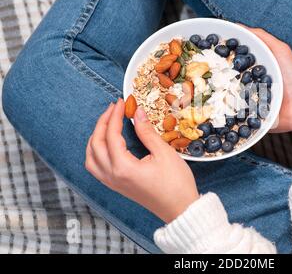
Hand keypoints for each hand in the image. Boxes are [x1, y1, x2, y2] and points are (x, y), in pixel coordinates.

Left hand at [85, 99, 199, 222]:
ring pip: (91, 157)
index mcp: (123, 167)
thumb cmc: (176, 184)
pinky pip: (96, 168)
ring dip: (95, 138)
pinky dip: (96, 152)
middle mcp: (113, 176)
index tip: (121, 102)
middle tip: (113, 108)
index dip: (114, 115)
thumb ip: (147, 132)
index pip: (111, 135)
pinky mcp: (117, 186)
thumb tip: (137, 112)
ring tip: (107, 124)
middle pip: (96, 144)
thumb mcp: (164, 153)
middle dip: (102, 123)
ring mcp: (113, 183)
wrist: (181, 209)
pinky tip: (106, 145)